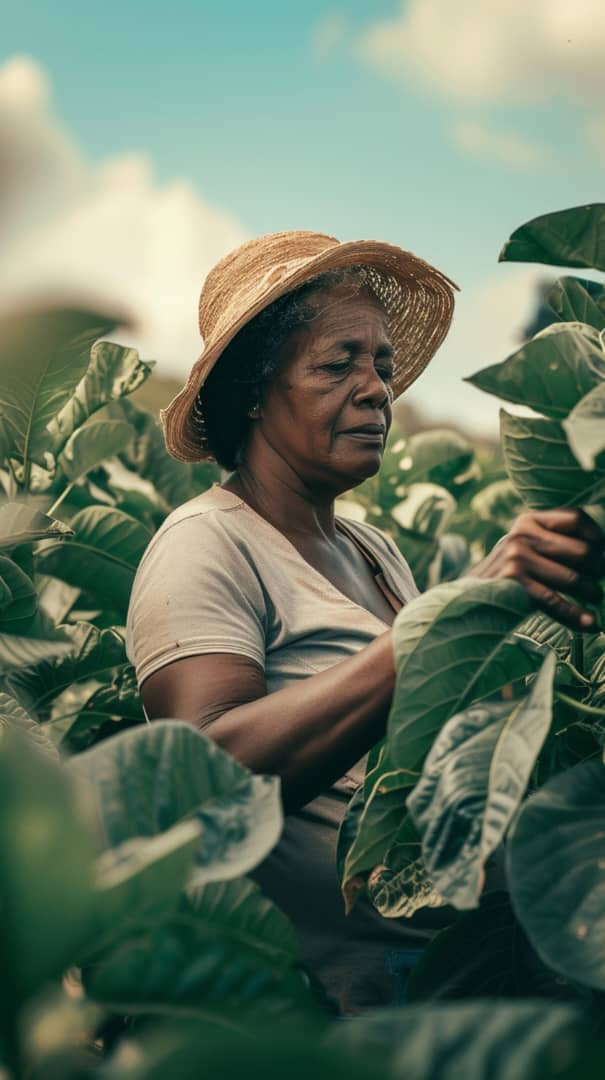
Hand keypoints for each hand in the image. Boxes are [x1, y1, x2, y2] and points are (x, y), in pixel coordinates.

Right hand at [472, 508, 604, 630]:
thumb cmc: (509, 572)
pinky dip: (577, 616)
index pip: (576, 519)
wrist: (466, 596)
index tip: (601, 552)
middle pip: (582, 551)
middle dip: (598, 571)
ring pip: (574, 579)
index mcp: (528, 521)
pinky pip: (557, 603)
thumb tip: (602, 552)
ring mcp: (517, 560)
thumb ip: (556, 542)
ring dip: (592, 594)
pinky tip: (590, 624)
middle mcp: (522, 536)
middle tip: (596, 583)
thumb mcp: (526, 546)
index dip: (597, 536)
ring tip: (594, 600)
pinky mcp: (515, 586)